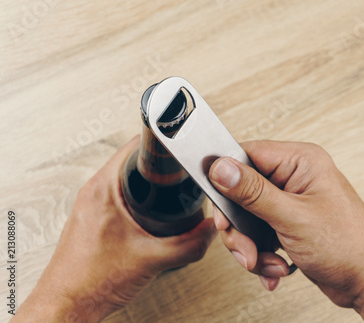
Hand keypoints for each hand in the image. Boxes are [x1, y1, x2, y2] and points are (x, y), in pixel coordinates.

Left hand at [12, 136, 216, 322]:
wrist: (67, 305)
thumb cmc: (91, 281)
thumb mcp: (153, 260)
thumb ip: (190, 244)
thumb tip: (210, 231)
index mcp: (103, 189)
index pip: (136, 145)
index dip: (164, 143)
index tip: (181, 147)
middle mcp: (94, 192)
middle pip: (133, 160)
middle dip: (162, 164)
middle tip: (182, 172)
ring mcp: (91, 205)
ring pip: (126, 178)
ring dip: (149, 180)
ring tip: (171, 190)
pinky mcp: (93, 218)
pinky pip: (119, 195)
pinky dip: (138, 196)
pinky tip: (151, 213)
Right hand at [209, 140, 363, 321]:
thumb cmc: (349, 245)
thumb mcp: (293, 217)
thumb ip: (253, 192)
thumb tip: (221, 167)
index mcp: (301, 161)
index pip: (247, 154)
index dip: (226, 178)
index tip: (220, 204)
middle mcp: (295, 177)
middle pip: (242, 191)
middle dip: (240, 226)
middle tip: (244, 247)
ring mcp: (292, 202)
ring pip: (247, 217)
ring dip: (251, 246)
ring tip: (266, 263)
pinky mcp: (289, 223)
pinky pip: (259, 233)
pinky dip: (262, 254)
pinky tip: (275, 267)